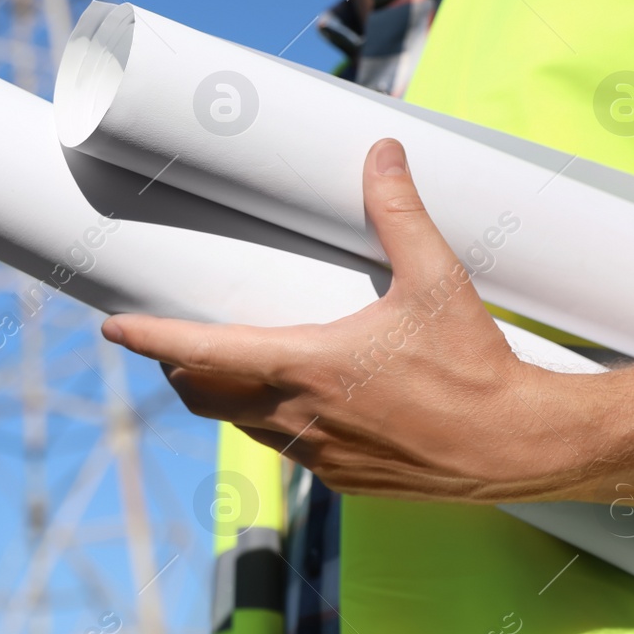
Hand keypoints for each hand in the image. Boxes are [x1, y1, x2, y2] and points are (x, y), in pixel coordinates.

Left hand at [102, 138, 625, 503]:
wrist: (518, 446)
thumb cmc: (475, 365)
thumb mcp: (436, 280)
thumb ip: (399, 214)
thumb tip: (383, 153)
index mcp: (305, 368)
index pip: (201, 352)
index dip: (151, 338)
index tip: (115, 326)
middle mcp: (298, 418)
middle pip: (204, 395)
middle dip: (181, 367)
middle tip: (175, 340)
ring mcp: (317, 456)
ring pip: (242, 427)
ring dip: (227, 396)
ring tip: (231, 364)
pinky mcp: (342, 480)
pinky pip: (286, 450)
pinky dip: (275, 424)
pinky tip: (299, 403)